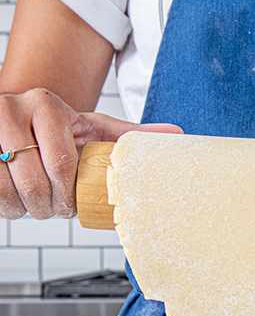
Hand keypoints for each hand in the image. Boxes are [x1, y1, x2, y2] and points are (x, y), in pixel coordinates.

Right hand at [0, 89, 180, 218]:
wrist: (10, 121)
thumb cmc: (54, 130)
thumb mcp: (88, 128)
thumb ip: (126, 135)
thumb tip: (177, 135)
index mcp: (46, 105)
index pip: (62, 162)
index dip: (68, 193)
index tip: (71, 204)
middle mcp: (10, 111)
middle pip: (34, 179)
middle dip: (48, 206)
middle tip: (54, 210)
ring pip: (5, 189)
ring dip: (22, 209)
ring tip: (34, 206)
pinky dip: (3, 207)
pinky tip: (14, 203)